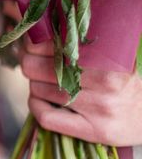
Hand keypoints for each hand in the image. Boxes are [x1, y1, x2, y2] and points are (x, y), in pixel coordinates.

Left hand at [22, 39, 141, 145]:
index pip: (52, 46)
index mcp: (107, 59)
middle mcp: (103, 84)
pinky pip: (47, 117)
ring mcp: (97, 110)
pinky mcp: (93, 131)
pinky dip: (35, 105)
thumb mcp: (113, 54)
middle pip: (38, 68)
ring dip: (34, 83)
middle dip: (29, 62)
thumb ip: (82, 43)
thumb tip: (44, 27)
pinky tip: (38, 98)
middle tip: (31, 60)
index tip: (31, 43)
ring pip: (39, 90)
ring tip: (42, 79)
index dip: (34, 44)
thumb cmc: (128, 79)